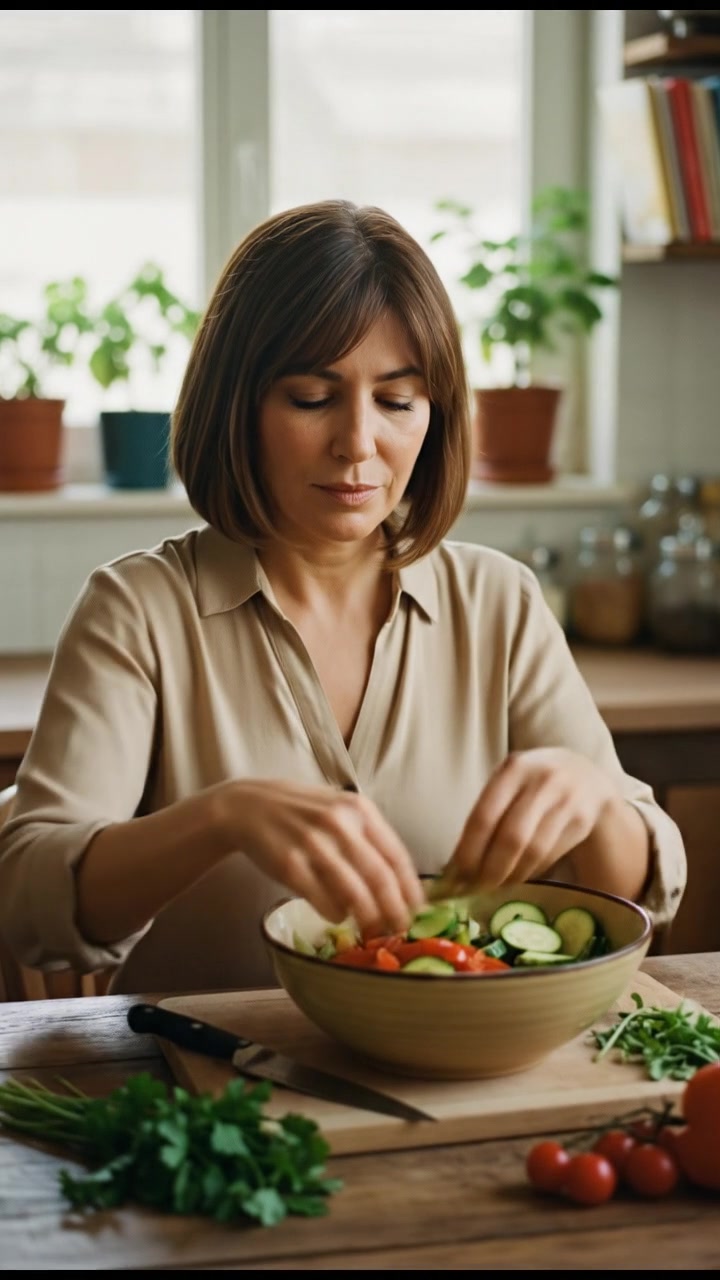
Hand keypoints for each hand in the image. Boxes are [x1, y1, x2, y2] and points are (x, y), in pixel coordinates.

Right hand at [216, 778, 424, 935]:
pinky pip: (323, 901)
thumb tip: (399, 883)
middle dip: (395, 910)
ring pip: (354, 894)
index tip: (419, 910)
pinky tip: (338, 915)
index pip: (396, 855)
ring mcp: (313, 844)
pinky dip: (336, 914)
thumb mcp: (339, 810)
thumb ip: (367, 837)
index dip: (411, 888)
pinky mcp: (289, 865)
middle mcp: (339, 823)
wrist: (247, 806)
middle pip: (380, 878)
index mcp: (358, 808)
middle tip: (402, 930)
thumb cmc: (301, 813)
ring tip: (373, 930)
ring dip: (368, 918)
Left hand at [443, 747, 618, 890]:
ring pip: (533, 851)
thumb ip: (487, 811)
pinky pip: (550, 856)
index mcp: (514, 769)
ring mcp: (566, 802)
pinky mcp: (582, 822)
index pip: (485, 816)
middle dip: (490, 870)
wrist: (586, 776)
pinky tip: (517, 875)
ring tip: (494, 886)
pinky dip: (530, 871)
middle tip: (475, 888)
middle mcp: (542, 782)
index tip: (456, 875)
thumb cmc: (532, 782)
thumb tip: (456, 863)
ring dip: (511, 876)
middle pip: (511, 838)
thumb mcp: (509, 781)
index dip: (469, 851)